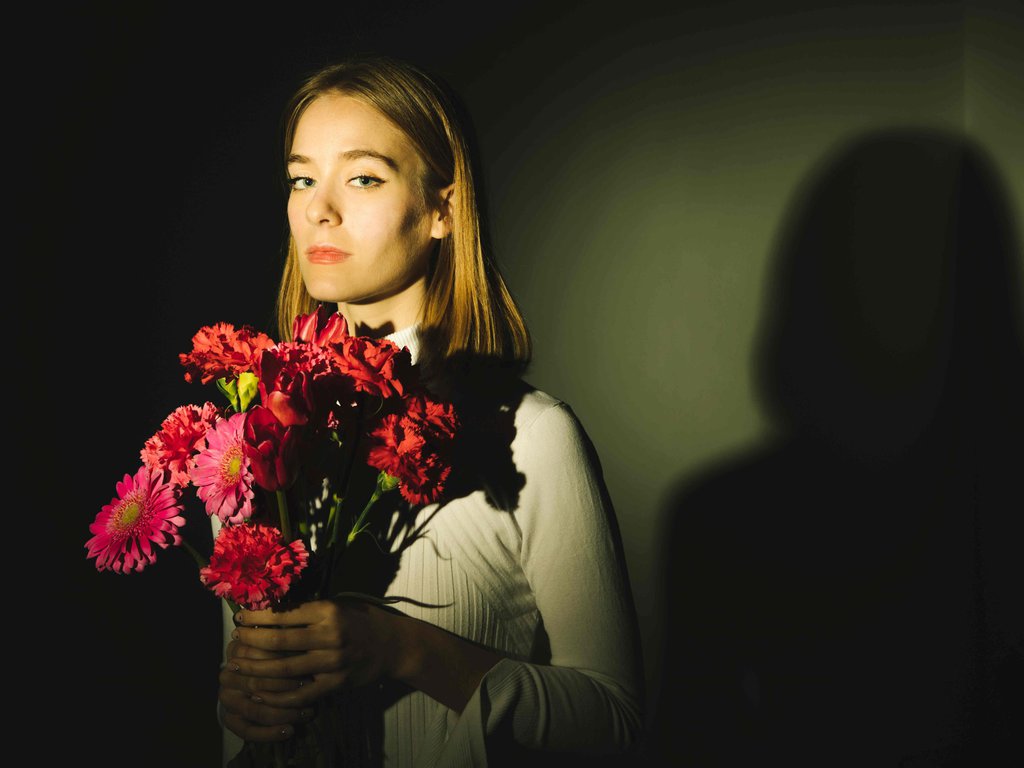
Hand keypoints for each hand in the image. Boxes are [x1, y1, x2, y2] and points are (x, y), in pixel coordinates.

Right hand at [219, 639, 312, 741]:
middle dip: (287, 688)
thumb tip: (305, 644)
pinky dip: (269, 733)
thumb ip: (288, 642)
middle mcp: (227, 674)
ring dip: (284, 713)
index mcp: (236, 651)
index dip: (284, 661)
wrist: (257, 681)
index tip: (308, 665)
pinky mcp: (228, 718)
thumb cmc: (279, 656)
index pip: (259, 656)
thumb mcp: (282, 644)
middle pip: (257, 684)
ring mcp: (226, 698)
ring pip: (255, 710)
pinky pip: (247, 730)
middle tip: (311, 689)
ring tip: (307, 713)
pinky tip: (290, 731)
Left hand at [228, 598, 404, 709]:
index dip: (257, 616)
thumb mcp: (337, 605)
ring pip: (285, 669)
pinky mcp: (336, 684)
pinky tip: (260, 692)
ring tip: (237, 664)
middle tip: (234, 638)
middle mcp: (330, 635)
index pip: (284, 614)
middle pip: (279, 641)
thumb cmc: (361, 620)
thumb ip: (309, 610)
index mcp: (328, 611)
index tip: (239, 616)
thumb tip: (270, 609)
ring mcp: (333, 662)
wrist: (392, 645)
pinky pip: (301, 694)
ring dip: (256, 668)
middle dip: (251, 640)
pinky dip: (277, 696)